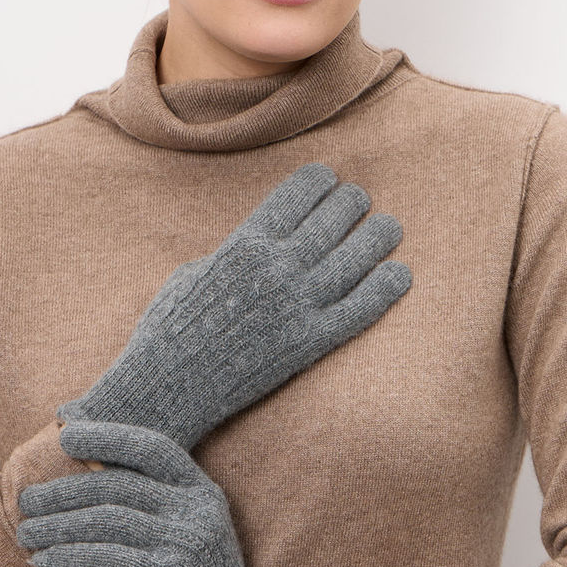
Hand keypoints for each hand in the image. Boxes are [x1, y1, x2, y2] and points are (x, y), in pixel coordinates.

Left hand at [17, 420, 337, 566]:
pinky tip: (43, 561)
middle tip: (27, 500)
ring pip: (107, 520)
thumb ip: (157, 502)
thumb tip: (93, 471)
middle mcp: (197, 508)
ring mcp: (187, 540)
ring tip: (26, 532)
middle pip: (118, 485)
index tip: (65, 434)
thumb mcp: (188, 530)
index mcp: (200, 489)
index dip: (107, 436)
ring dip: (58, 526)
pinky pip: (108, 558)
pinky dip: (69, 556)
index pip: (151, 447)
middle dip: (64, 490)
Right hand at [55, 161, 411, 450]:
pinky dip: (384, 290)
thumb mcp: (193, 273)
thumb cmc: (169, 329)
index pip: (295, 194)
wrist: (166, 386)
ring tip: (389, 227)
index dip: (318, 181)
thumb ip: (231, 253)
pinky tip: (400, 273)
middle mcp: (275, 268)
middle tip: (359, 201)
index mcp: (243, 244)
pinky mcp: (308, 343)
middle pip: (331, 220)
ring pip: (353, 259)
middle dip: (350, 204)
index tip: (329, 180)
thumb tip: (257, 246)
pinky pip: (358, 310)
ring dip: (376, 237)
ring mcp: (295, 306)